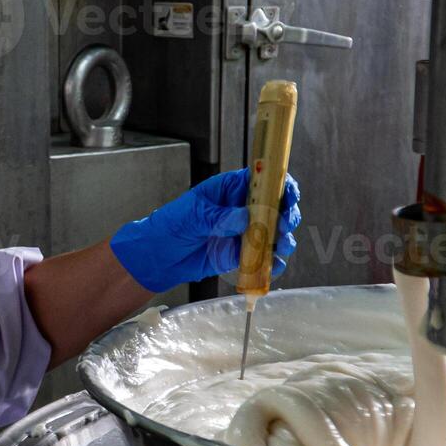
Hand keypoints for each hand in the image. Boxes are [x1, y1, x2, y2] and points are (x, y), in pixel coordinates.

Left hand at [109, 169, 300, 292]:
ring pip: (275, 233)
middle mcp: (242, 208)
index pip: (263, 180)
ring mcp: (244, 232)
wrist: (157, 257)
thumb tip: (245, 217)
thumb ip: (218, 217)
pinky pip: (264, 257)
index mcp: (230, 188)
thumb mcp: (192, 216)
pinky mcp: (241, 254)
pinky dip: (272, 262)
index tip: (288, 197)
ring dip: (284, 240)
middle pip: (276, 206)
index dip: (281, 185)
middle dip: (287, 214)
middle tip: (284, 226)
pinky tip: (273, 266)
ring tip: (281, 247)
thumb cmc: (170, 226)